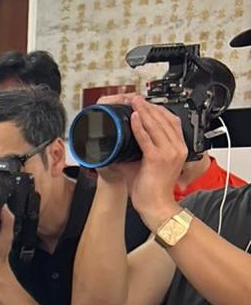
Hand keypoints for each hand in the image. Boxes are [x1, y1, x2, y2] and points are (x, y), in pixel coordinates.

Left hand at [97, 95, 186, 218]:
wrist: (156, 205)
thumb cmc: (153, 188)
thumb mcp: (149, 164)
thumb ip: (141, 150)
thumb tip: (125, 142)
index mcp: (179, 148)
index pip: (172, 121)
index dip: (159, 109)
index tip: (147, 103)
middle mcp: (177, 148)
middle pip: (164, 119)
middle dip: (149, 106)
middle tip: (136, 98)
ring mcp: (169, 152)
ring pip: (156, 125)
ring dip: (143, 111)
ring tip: (133, 102)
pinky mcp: (157, 158)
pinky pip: (146, 138)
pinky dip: (139, 126)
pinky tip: (133, 118)